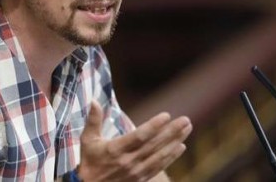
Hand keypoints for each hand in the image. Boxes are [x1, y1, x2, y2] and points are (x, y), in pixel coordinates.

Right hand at [77, 101, 192, 181]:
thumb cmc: (89, 162)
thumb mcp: (87, 140)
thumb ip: (93, 120)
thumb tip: (95, 101)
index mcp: (115, 149)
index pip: (139, 136)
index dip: (154, 126)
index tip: (166, 115)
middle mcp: (128, 161)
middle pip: (154, 144)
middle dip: (171, 131)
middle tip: (185, 120)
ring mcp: (136, 171)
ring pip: (160, 155)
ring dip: (175, 141)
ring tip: (187, 129)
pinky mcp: (140, 179)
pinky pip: (159, 167)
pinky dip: (171, 157)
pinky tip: (180, 147)